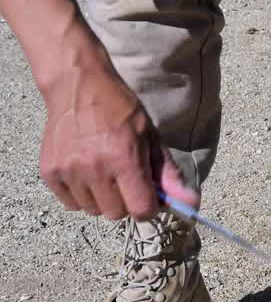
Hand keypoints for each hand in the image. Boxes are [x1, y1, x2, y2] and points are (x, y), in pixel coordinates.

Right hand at [39, 60, 193, 220]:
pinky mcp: (49, 172)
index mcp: (124, 159)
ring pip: (92, 210)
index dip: (149, 207)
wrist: (78, 87)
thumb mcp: (151, 136)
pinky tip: (86, 174)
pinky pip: (70, 203)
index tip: (149, 196)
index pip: (141, 210)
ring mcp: (69, 171)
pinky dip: (81, 196)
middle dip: (126, 203)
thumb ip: (167, 173)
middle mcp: (95, 168)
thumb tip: (190, 203)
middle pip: (116, 214)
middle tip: (125, 181)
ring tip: (104, 174)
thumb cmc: (120, 109)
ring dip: (102, 200)